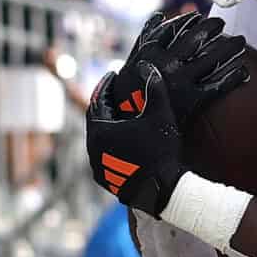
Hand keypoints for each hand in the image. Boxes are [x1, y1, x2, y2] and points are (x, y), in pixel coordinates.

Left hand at [86, 57, 188, 215]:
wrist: (164, 190)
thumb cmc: (161, 151)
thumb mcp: (159, 114)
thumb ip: (153, 87)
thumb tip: (146, 66)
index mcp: (100, 131)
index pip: (98, 100)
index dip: (106, 84)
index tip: (113, 74)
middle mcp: (93, 149)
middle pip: (95, 120)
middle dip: (104, 104)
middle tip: (113, 92)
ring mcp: (98, 166)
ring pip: (98, 139)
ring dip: (107, 125)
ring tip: (118, 116)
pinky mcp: (106, 180)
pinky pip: (103, 156)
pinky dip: (110, 144)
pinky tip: (121, 141)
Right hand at [128, 10, 256, 126]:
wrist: (132, 128)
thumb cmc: (130, 94)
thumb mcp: (131, 63)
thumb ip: (145, 39)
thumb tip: (160, 17)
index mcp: (150, 53)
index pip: (172, 29)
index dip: (188, 21)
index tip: (198, 16)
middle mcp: (166, 64)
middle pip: (195, 40)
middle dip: (211, 28)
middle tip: (222, 23)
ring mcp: (180, 81)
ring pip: (210, 59)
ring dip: (228, 48)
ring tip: (240, 42)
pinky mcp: (191, 100)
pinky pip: (217, 86)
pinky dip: (233, 77)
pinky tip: (244, 71)